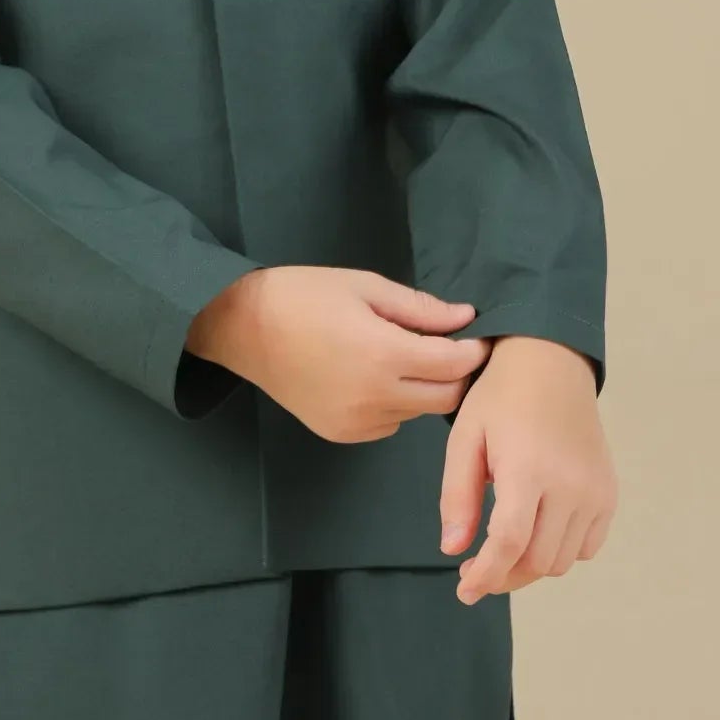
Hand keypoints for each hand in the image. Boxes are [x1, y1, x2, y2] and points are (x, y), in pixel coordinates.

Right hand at [187, 267, 492, 440]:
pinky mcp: (341, 434)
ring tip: (405, 358)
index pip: (454, 364)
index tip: (476, 335)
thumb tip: (466, 318)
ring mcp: (357, 422)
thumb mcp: (364, 285)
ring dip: (424, 389)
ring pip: (417, 414)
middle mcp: (375, 397)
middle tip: (448, 348)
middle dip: (456, 374)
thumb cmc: (304, 295)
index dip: (473, 349)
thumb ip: (419, 307)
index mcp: (383, 354)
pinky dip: (395, 403)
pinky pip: (389, 423)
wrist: (243, 328)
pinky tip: (374, 377)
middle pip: (445, 398)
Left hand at [439, 335, 617, 601]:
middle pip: (538, 561)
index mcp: (529, 469)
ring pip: (563, 560)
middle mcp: (570, 486)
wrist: (551, 362)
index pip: (510, 544)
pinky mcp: (609, 493)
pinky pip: (587, 546)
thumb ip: (457, 495)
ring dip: (530, 566)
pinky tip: (537, 533)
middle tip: (475, 569)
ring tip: (503, 550)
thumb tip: (453, 550)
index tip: (464, 591)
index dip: (486, 575)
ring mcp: (595, 491)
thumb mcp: (465, 437)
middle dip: (503, 575)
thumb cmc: (499, 396)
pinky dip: (561, 551)